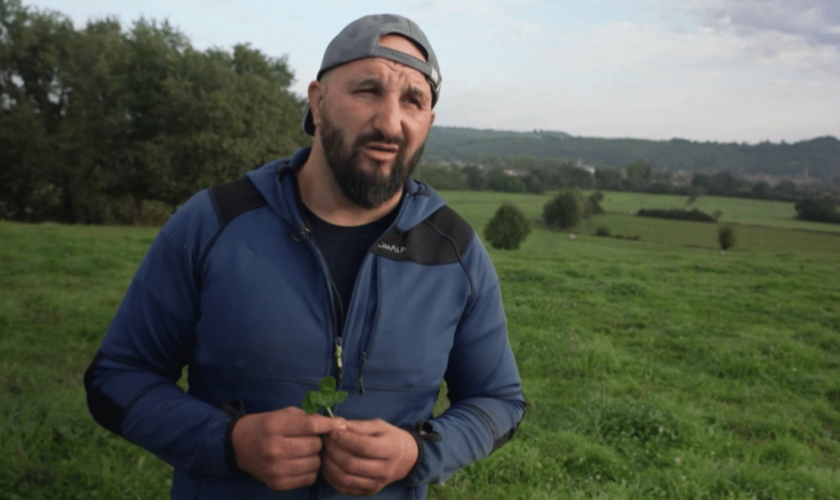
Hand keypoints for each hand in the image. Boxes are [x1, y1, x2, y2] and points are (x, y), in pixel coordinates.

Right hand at [231, 406, 345, 490]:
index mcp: (275, 426)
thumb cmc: (269, 426)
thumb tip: (341, 424)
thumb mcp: (285, 414)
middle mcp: (273, 448)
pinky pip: (309, 478)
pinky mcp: (277, 484)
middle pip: (315, 446)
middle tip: (312, 439)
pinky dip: (309, 470)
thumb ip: (311, 418)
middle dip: (318, 441)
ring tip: (306, 451)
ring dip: (316, 457)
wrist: (240, 445)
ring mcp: (274, 469)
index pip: (311, 425)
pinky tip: (300, 463)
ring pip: (315, 463)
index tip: (340, 425)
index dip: (329, 425)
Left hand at [322, 419, 418, 495]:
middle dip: (334, 451)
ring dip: (330, 465)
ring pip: (346, 479)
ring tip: (324, 452)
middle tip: (325, 441)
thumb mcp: (379, 426)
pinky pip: (344, 488)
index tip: (332, 431)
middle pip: (353, 464)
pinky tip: (327, 465)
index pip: (365, 446)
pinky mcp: (367, 492)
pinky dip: (331, 477)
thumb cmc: (390, 438)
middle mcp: (384, 470)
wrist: (406, 459)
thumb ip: (358, 426)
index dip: (345, 439)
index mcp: (390, 450)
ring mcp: (376, 484)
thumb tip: (337, 425)